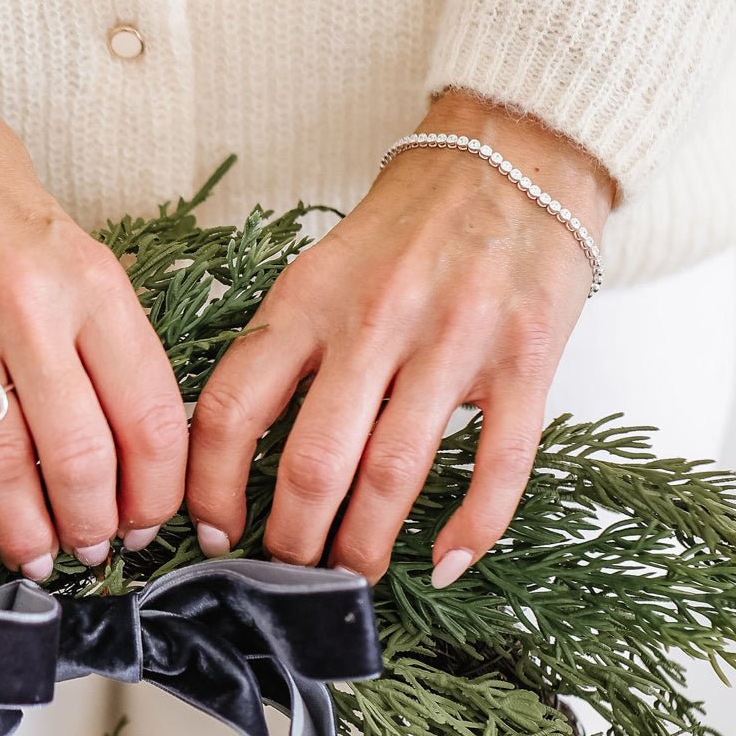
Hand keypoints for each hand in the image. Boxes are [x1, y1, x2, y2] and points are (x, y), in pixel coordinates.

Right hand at [0, 79, 186, 577]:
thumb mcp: (79, 253)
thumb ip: (107, 343)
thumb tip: (133, 454)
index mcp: (92, 283)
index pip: (148, 416)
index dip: (155, 490)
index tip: (146, 523)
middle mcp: (26, 301)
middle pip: (78, 453)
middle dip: (91, 525)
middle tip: (89, 551)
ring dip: (20, 530)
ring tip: (32, 560)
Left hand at [184, 88, 617, 585]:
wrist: (511, 158)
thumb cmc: (403, 229)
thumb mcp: (316, 272)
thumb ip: (279, 351)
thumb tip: (229, 449)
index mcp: (307, 303)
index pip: (233, 410)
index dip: (211, 487)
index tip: (215, 533)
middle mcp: (373, 323)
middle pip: (313, 462)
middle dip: (292, 539)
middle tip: (289, 572)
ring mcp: (453, 342)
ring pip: (394, 474)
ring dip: (365, 544)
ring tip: (350, 578)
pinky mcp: (524, 359)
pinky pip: (499, 462)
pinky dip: (472, 526)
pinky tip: (446, 564)